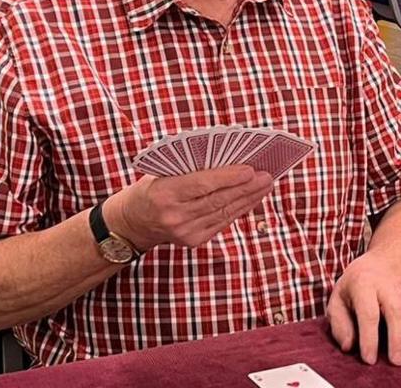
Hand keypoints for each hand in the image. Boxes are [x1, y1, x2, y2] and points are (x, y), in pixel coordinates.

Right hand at [104, 165, 272, 250]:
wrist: (133, 221)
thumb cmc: (151, 187)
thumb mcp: (162, 172)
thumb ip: (190, 168)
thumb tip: (229, 159)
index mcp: (164, 193)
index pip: (202, 185)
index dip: (229, 177)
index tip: (251, 168)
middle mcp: (174, 216)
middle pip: (218, 200)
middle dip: (246, 187)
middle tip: (267, 174)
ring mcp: (184, 232)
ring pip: (224, 213)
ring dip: (248, 198)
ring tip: (266, 184)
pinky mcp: (193, 241)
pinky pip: (222, 223)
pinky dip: (239, 209)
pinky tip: (252, 198)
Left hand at [327, 254, 400, 365]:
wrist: (374, 269)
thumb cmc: (353, 289)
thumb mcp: (336, 302)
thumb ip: (340, 325)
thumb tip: (349, 346)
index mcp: (362, 284)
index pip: (368, 313)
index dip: (369, 338)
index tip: (369, 359)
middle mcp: (385, 286)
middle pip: (396, 310)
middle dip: (397, 338)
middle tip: (395, 361)